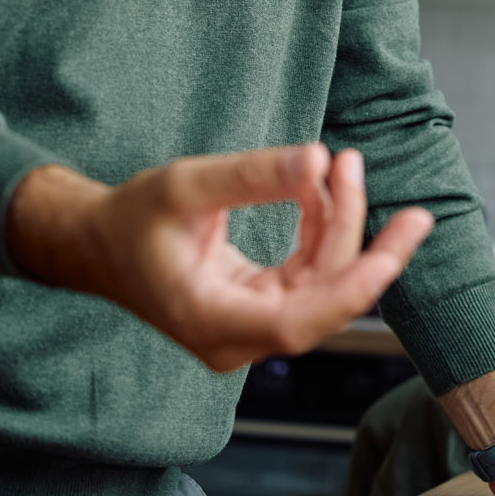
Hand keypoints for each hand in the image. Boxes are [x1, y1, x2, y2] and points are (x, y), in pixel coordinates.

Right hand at [6, 144, 432, 370]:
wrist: (96, 242)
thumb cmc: (132, 217)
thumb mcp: (187, 184)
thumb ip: (253, 175)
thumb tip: (320, 157)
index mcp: (209, 319)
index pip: (298, 322)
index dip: (352, 289)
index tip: (394, 253)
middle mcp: (234, 338)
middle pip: (322, 302)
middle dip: (362, 243)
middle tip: (398, 198)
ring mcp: (247, 328)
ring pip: (321, 286)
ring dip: (341, 227)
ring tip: (344, 164)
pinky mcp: (257, 308)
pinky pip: (308, 276)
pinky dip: (322, 232)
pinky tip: (322, 187)